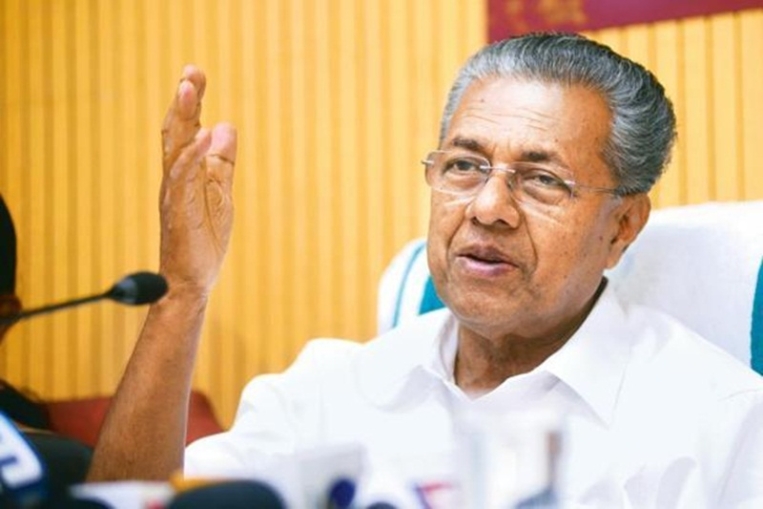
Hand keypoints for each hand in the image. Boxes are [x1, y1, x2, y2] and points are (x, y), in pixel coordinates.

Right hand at [159, 65, 236, 296]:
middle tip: (192, 70)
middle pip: (176, 131)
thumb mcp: (220, 192)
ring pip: (174, 147)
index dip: (191, 102)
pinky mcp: (179, 211)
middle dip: (185, 100)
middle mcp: (175, 178)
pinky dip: (193, 155)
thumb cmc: (204, 239)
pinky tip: (205, 135)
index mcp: (184, 173)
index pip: (185, 130)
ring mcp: (175, 193)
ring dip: (183, 117)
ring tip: (191, 88)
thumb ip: (222, 162)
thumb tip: (227, 126)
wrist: (192, 281)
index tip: (197, 74)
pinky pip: (183, 177)